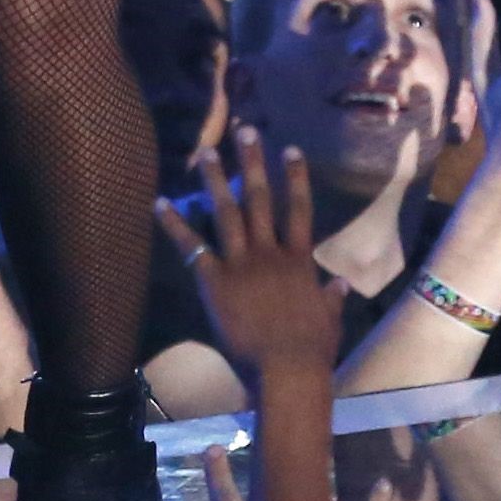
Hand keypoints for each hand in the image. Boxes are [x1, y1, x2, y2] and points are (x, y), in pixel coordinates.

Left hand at [154, 127, 343, 378]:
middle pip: (260, 199)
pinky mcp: (216, 280)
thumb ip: (331, 298)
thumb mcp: (329, 320)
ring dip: (215, 180)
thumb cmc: (312, 349)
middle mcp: (269, 252)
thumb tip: (341, 285)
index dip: (295, 178)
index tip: (290, 149)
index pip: (299, 210)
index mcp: (298, 260)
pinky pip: (192, 246)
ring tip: (206, 151)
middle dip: (252, 163)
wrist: (286, 369)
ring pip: (227, 211)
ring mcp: (241, 263)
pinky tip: (159, 202)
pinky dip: (175, 224)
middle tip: (244, 130)